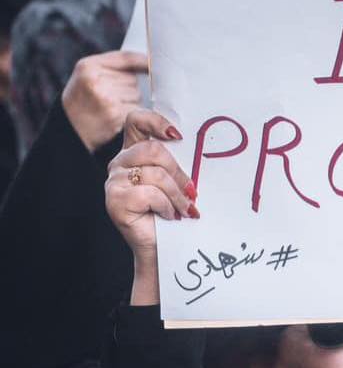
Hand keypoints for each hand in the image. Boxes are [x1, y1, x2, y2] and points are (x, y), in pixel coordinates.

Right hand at [62, 50, 149, 152]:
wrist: (70, 133)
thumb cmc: (81, 104)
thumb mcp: (87, 78)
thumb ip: (111, 68)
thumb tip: (147, 64)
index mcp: (88, 66)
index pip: (127, 57)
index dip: (144, 61)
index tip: (155, 64)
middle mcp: (96, 80)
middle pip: (133, 78)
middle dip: (129, 87)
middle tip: (113, 97)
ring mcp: (106, 98)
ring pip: (137, 94)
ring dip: (132, 101)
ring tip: (113, 107)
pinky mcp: (116, 115)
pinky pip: (137, 109)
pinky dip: (133, 113)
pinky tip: (118, 117)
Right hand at [105, 109, 197, 303]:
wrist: (164, 248)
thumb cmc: (174, 212)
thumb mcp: (178, 181)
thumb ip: (179, 161)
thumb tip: (203, 145)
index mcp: (134, 152)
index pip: (136, 120)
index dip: (155, 121)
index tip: (178, 136)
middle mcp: (120, 163)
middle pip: (153, 150)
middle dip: (179, 173)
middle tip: (191, 192)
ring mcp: (113, 182)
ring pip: (155, 174)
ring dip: (177, 195)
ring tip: (182, 210)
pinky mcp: (114, 200)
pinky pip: (149, 194)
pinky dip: (166, 207)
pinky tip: (168, 216)